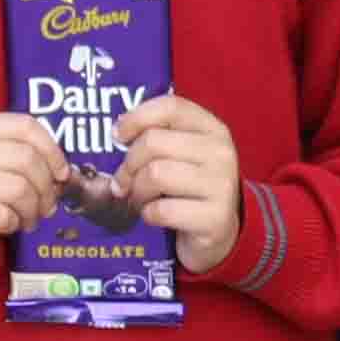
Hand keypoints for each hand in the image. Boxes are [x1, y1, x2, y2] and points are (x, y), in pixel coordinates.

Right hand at [0, 111, 71, 278]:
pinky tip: (9, 226)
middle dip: (46, 187)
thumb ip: (26, 157)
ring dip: (33, 210)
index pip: (24, 126)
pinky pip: (2, 216)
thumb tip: (64, 172)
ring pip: (18, 189)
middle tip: (47, 204)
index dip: (52, 150)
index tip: (61, 173)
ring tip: (29, 218)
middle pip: (25, 158)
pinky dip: (15, 225)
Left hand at [122, 93, 248, 272]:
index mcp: (212, 129)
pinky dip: (148, 214)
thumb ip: (157, 136)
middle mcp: (221, 152)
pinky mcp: (215, 218)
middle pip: (153, 142)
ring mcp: (221, 185)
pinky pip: (161, 210)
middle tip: (123, 181)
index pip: (171, 107)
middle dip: (128, 164)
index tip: (118, 136)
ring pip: (155, 174)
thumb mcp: (181, 155)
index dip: (136, 118)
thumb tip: (118, 131)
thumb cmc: (189, 188)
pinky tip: (154, 216)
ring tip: (139, 199)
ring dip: (137, 191)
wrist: (220, 233)